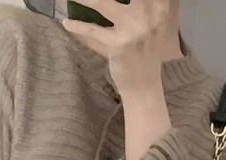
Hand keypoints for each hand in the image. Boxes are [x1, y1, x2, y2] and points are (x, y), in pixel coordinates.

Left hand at [63, 0, 181, 96]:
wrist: (145, 86)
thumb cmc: (144, 52)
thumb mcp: (150, 24)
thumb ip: (140, 5)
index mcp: (158, 7)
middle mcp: (149, 14)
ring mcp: (133, 29)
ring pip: (102, 3)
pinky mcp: (119, 45)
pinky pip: (93, 32)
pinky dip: (77, 27)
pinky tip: (66, 23)